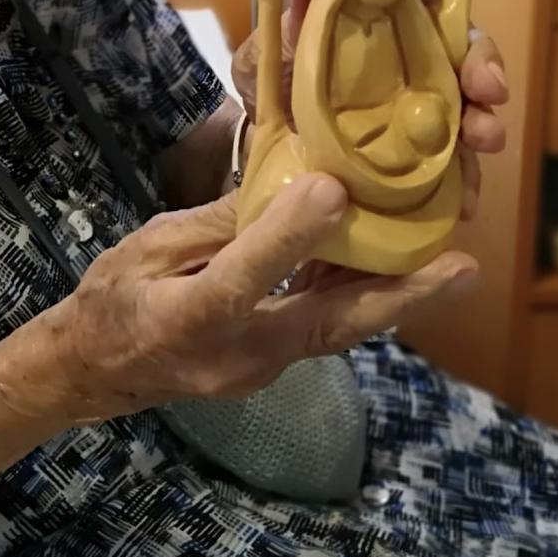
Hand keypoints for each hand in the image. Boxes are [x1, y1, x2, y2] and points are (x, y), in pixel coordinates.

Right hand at [43, 175, 476, 421]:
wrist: (95, 372)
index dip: (288, 236)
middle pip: (327, 325)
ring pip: (338, 331)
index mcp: (187, 317)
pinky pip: (324, 329)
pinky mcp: (272, 366)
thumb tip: (287, 184)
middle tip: (463, 269)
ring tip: (453, 266)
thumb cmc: (114, 299)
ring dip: (395, 298)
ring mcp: (260, 369)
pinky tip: (393, 264)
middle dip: (400, 298)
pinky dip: (359, 297)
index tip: (332, 190)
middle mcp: (235, 354)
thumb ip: (218, 223)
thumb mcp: (149, 246)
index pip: (243, 277)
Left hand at [232, 0, 507, 221]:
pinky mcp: (415, 161)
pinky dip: (463, 183)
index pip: (440, 19)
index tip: (478, 61)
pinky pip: (450, 169)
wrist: (258, 150)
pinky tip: (466, 200)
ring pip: (467, 114)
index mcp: (384, 33)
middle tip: (490, 97)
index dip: (466, 34)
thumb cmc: (273, 88)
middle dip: (486, 76)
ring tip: (483, 142)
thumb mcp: (271, 58)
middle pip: (465, 63)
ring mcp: (417, 116)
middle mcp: (411, 69)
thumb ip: (291, 31)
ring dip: (484, 127)